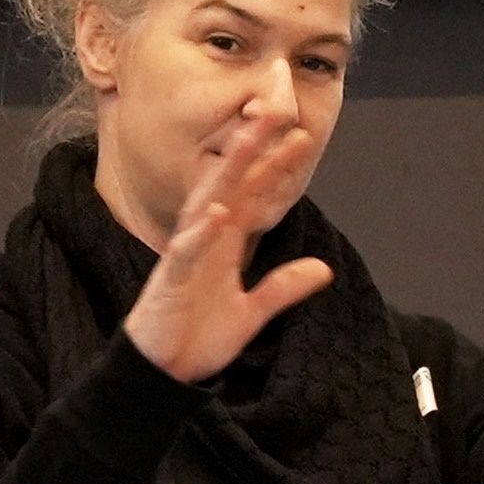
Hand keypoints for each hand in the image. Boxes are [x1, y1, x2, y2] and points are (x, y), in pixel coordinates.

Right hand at [120, 115, 332, 382]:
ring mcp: (185, 257)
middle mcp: (204, 241)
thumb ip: (282, 288)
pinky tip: (218, 213)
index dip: (275, 168)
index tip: (301, 139)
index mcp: (223, 243)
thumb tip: (323, 268)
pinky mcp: (170, 282)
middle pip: (229, 183)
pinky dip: (200, 233)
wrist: (159, 372)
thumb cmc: (194, 337)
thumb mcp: (251, 313)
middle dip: (250, 148)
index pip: (252, 195)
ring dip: (226, 173)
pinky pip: (185, 252)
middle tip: (273, 111)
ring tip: (248, 142)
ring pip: (206, 204)